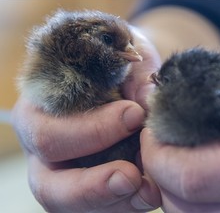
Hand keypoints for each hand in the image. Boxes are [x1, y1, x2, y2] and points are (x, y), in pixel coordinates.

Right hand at [11, 27, 160, 212]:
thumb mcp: (127, 54)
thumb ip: (136, 74)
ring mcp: (61, 171)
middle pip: (47, 183)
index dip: (90, 130)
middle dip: (91, 185)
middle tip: (131, 177)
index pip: (48, 130)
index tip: (135, 116)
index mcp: (41, 108)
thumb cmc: (118, 65)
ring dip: (110, 202)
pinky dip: (122, 206)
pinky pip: (96, 208)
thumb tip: (147, 103)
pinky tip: (147, 193)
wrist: (124, 78)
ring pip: (69, 205)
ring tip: (148, 192)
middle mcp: (44, 145)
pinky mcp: (84, 186)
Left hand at [141, 48, 219, 212]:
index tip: (152, 132)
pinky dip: (199, 206)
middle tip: (163, 145)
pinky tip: (207, 181)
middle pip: (188, 209)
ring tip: (184, 160)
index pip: (193, 177)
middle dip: (162, 175)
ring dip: (177, 194)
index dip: (158, 155)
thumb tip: (171, 95)